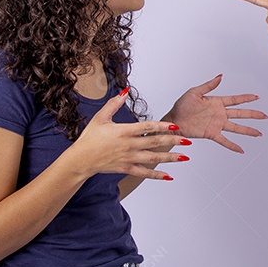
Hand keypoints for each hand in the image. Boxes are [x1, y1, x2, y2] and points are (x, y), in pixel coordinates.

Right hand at [70, 88, 190, 180]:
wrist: (80, 160)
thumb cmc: (89, 138)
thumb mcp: (100, 117)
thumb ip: (114, 104)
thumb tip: (124, 91)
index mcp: (124, 131)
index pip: (147, 127)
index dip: (162, 126)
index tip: (175, 126)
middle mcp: (128, 146)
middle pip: (154, 143)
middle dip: (172, 142)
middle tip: (187, 141)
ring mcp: (128, 158)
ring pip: (153, 159)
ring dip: (170, 158)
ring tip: (184, 157)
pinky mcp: (126, 168)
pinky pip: (144, 173)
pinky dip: (157, 175)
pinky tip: (169, 175)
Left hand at [167, 74, 266, 153]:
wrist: (173, 121)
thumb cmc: (181, 106)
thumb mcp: (194, 92)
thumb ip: (208, 85)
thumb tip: (220, 77)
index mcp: (216, 102)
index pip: (235, 100)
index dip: (246, 98)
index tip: (257, 97)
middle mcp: (219, 114)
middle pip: (240, 114)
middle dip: (253, 114)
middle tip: (264, 116)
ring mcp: (217, 124)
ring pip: (237, 128)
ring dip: (248, 130)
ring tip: (259, 133)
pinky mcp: (211, 134)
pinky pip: (224, 140)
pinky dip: (233, 146)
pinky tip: (241, 150)